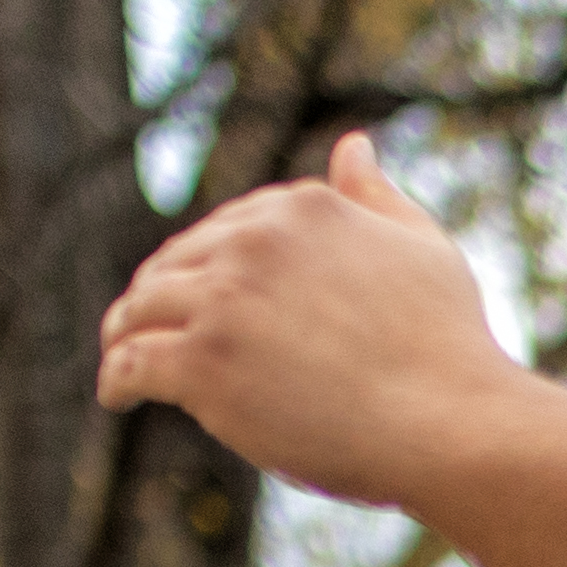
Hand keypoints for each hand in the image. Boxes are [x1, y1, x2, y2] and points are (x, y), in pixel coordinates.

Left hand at [93, 133, 515, 509]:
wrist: (451, 422)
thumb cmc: (448, 347)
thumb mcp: (423, 249)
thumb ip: (378, 198)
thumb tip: (353, 144)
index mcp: (302, 207)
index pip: (228, 228)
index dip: (209, 265)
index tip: (204, 295)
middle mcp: (254, 240)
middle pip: (176, 263)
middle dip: (157, 295)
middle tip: (144, 330)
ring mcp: (223, 300)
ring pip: (142, 308)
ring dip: (124, 332)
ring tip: (122, 357)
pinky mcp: (201, 362)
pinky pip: (132, 363)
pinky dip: (117, 379)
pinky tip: (116, 396)